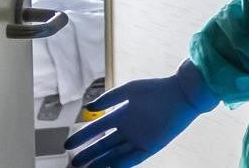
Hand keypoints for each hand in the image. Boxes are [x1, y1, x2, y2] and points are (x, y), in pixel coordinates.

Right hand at [65, 60, 219, 166]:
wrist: (182, 94)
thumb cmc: (156, 89)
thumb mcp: (129, 90)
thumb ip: (108, 99)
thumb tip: (88, 108)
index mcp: (122, 115)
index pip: (97, 129)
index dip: (82, 138)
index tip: (66, 146)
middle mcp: (129, 129)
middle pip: (104, 146)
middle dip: (88, 155)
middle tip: (73, 164)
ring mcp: (139, 139)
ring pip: (115, 155)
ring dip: (101, 163)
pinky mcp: (150, 147)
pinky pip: (132, 159)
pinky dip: (119, 164)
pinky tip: (107, 167)